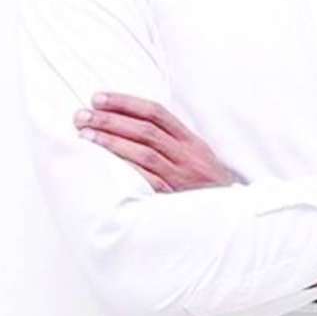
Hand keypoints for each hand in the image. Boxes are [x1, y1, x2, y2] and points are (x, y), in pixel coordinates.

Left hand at [73, 92, 237, 192]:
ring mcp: (181, 176)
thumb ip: (173, 141)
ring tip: (86, 135)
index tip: (99, 98)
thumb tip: (133, 125)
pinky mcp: (174, 198)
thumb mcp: (197, 157)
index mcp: (191, 141)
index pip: (156, 113)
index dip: (126, 103)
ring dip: (113, 142)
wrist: (233, 218)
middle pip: (146, 130)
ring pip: (145, 153)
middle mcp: (187, 155)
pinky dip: (127, 170)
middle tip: (83, 115)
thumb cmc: (207, 187)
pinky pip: (148, 181)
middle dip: (111, 119)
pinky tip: (105, 166)